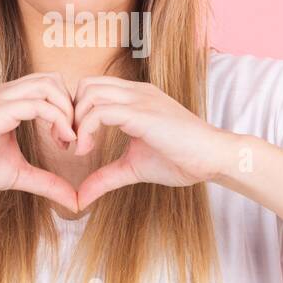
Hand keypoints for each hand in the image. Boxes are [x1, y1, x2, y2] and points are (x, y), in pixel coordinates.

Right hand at [0, 73, 79, 211]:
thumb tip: (74, 201)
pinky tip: (61, 141)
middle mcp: (5, 93)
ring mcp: (0, 98)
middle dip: (72, 106)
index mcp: (8, 100)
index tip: (70, 141)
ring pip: (49, 85)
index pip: (49, 86)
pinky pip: (37, 104)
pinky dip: (57, 119)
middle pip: (53, 79)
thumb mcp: (18, 174)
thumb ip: (47, 182)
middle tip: (74, 138)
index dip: (67, 109)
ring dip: (67, 111)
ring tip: (68, 140)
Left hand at [70, 75, 233, 209]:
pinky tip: (87, 151)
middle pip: (84, 85)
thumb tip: (80, 198)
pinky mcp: (142, 113)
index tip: (73, 143)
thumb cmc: (181, 160)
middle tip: (69, 144)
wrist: (214, 158)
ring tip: (79, 149)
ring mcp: (139, 99)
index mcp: (134, 97)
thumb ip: (105, 178)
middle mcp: (135, 92)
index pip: (91, 88)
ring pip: (89, 93)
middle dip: (69, 113)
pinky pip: (101, 111)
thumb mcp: (133, 168)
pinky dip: (86, 129)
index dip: (75, 113)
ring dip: (75, 121)